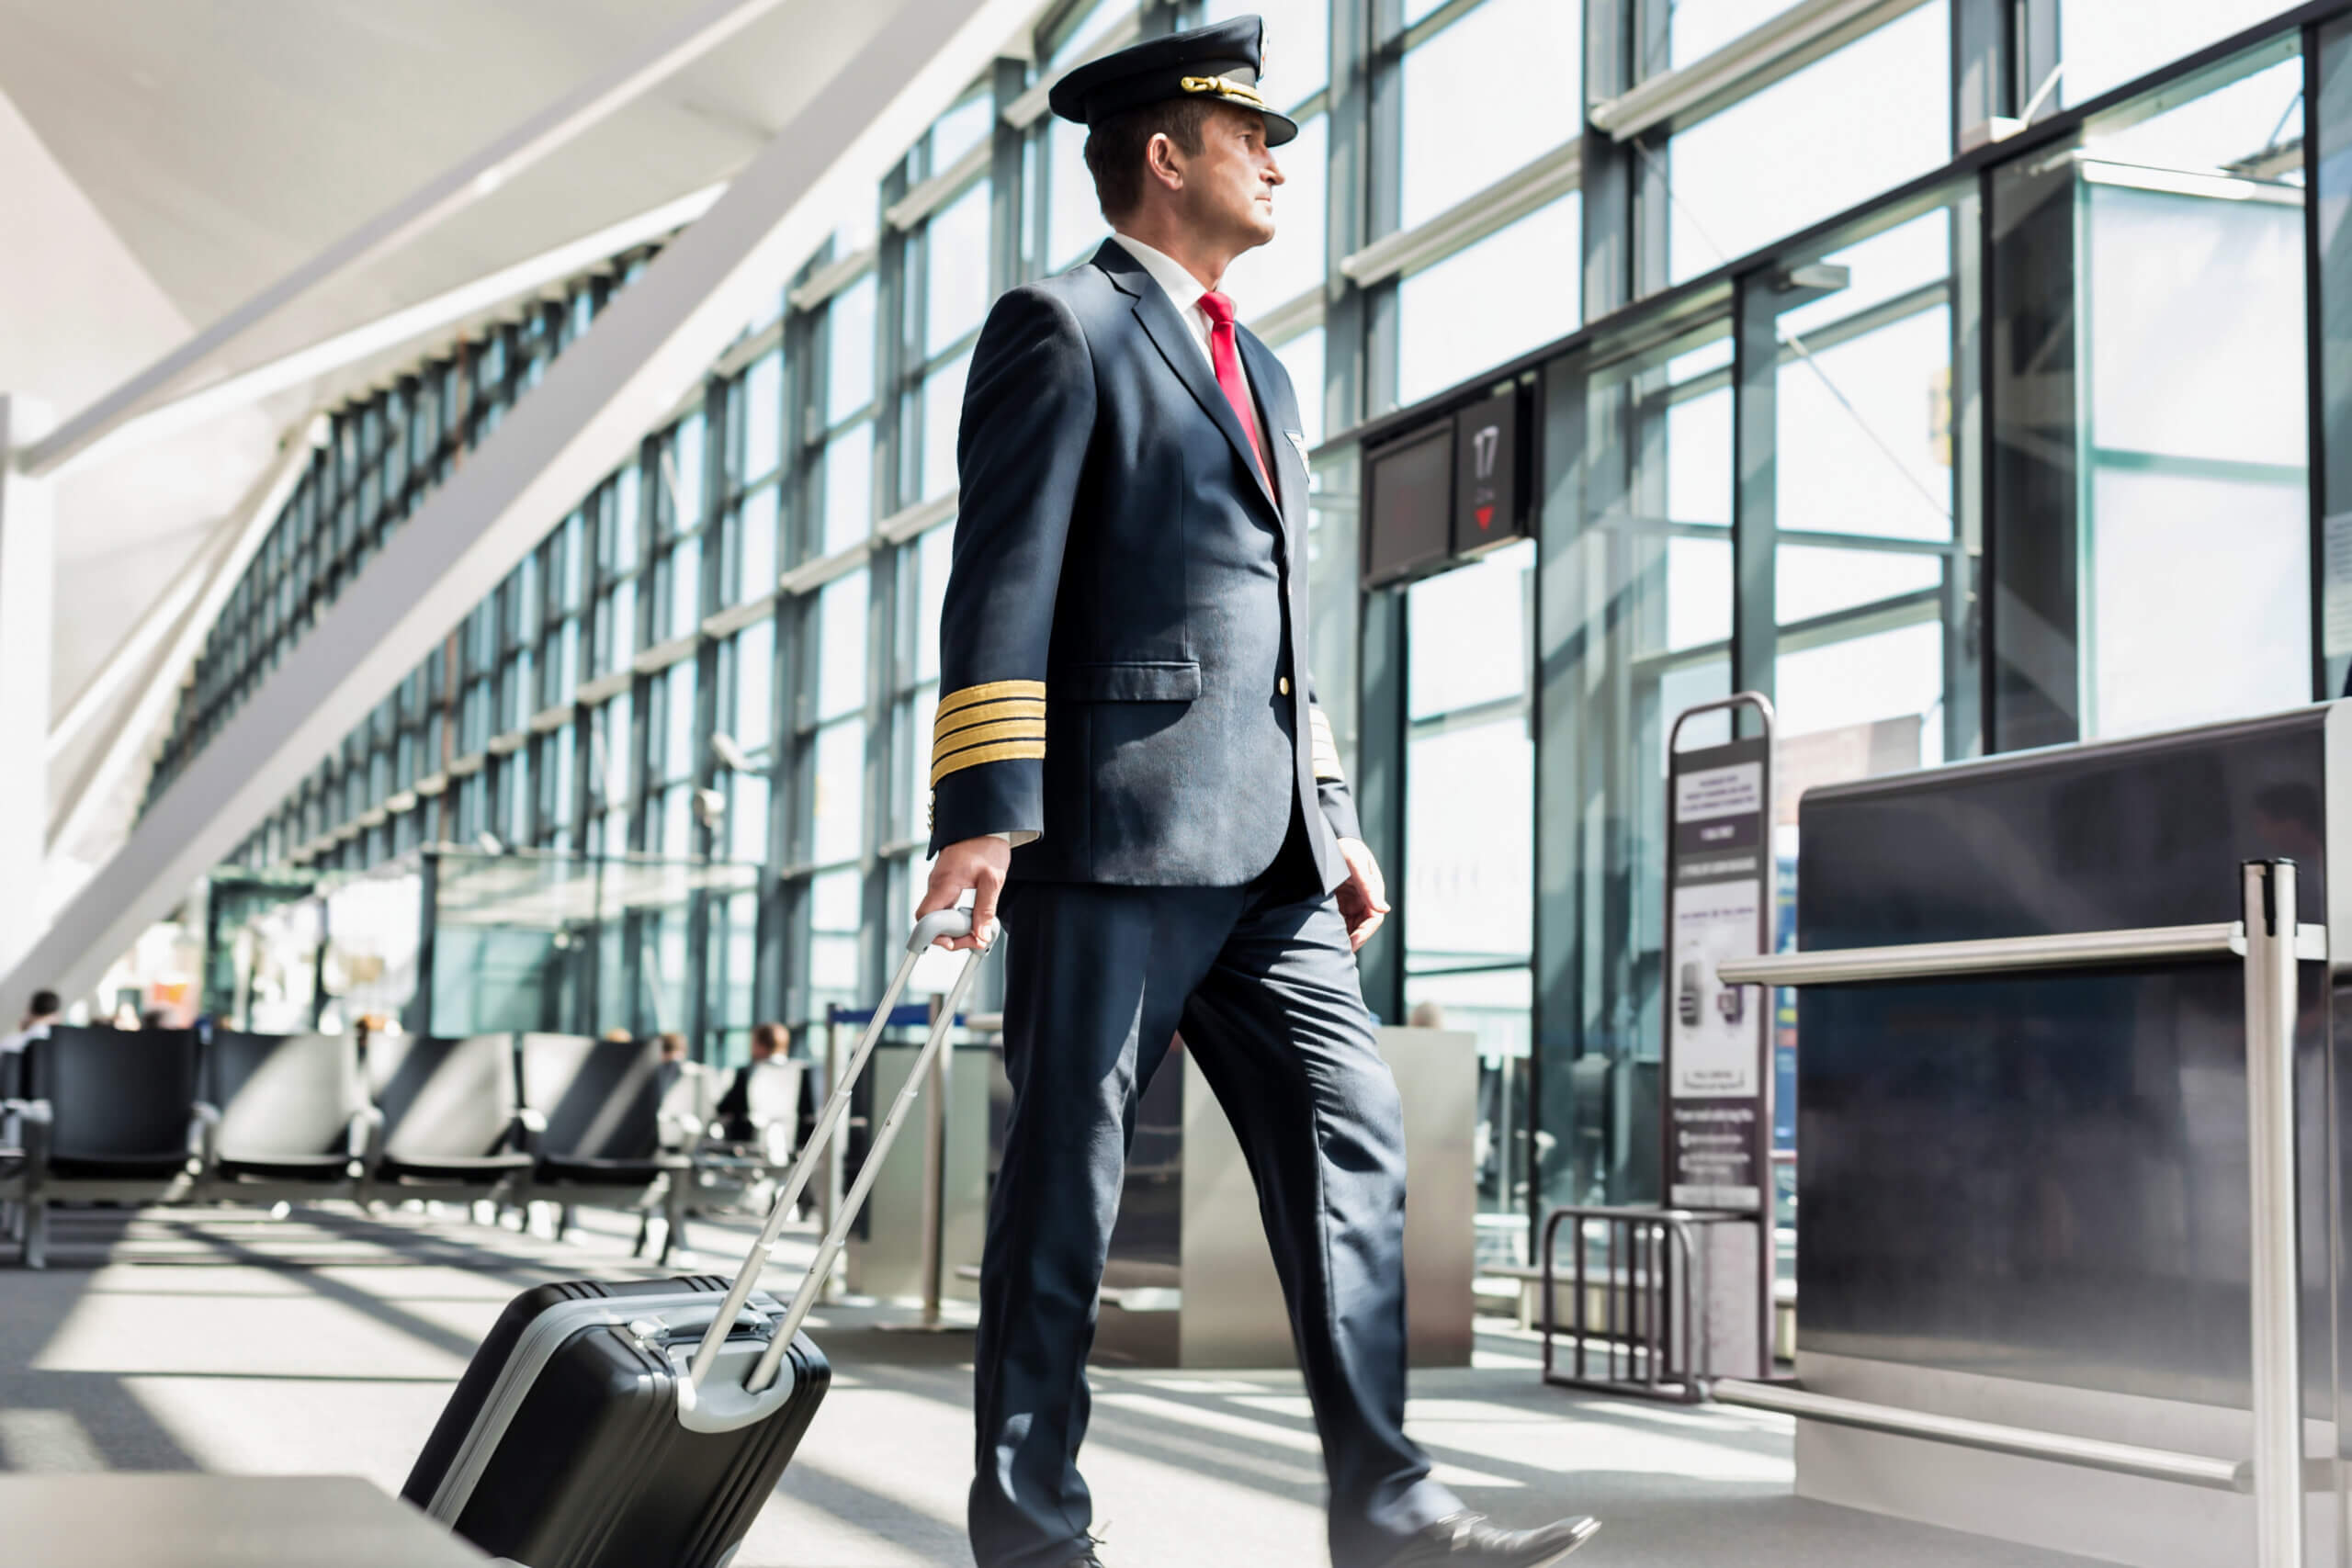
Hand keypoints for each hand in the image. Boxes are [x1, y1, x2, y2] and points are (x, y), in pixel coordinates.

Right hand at [917, 836, 1013, 949]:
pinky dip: (956, 918)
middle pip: (931, 921)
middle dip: (951, 936)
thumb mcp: (992, 880)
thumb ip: (985, 910)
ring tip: (977, 929)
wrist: (985, 825)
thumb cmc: (987, 847)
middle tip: (975, 939)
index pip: (925, 918)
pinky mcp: (945, 885)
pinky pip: (944, 908)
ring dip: (955, 928)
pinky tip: (972, 919)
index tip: (954, 943)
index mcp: (944, 883)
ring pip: (938, 916)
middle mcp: (936, 884)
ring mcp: (939, 885)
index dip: (934, 935)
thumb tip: (981, 936)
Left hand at [1333, 837, 1389, 952]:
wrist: (1322, 838)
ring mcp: (1350, 900)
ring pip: (1349, 926)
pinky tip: (1321, 935)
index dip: (1364, 934)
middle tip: (1335, 952)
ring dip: (1341, 936)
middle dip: (1351, 939)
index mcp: (1372, 889)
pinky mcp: (1337, 902)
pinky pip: (1337, 921)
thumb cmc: (1341, 846)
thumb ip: (1367, 885)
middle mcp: (1363, 897)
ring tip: (1326, 946)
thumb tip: (1384, 910)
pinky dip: (1331, 929)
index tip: (1350, 945)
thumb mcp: (1353, 862)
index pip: (1374, 918)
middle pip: (1362, 926)